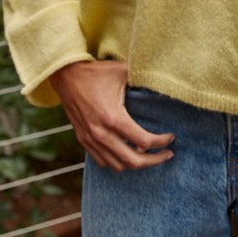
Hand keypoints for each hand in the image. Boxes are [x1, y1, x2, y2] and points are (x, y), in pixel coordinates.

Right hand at [49, 60, 174, 170]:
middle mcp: (101, 133)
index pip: (144, 142)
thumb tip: (164, 76)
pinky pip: (103, 161)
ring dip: (136, 163)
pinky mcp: (83, 139)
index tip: (171, 137)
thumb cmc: (97, 72)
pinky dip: (118, 161)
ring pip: (118, 165)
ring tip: (149, 153)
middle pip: (134, 161)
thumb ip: (143, 75)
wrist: (66, 75)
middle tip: (168, 154)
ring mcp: (91, 139)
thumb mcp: (122, 70)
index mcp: (113, 118)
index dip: (162, 142)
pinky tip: (128, 151)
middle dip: (155, 160)